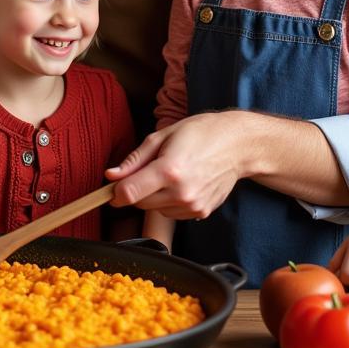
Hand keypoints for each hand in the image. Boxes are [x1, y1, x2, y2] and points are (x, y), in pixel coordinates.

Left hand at [105, 112, 244, 218]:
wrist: (237, 145)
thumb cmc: (201, 134)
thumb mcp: (162, 136)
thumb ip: (134, 159)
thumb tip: (111, 175)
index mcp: (169, 170)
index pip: (129, 193)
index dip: (115, 192)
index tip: (111, 188)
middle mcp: (181, 193)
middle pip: (139, 203)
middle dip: (135, 190)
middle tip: (148, 170)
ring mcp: (193, 206)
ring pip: (155, 209)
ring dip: (154, 196)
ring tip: (171, 174)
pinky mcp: (201, 213)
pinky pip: (172, 213)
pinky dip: (169, 202)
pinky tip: (182, 184)